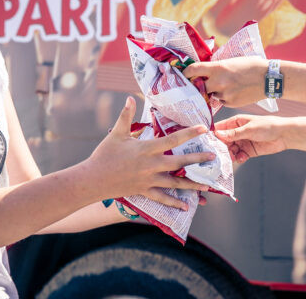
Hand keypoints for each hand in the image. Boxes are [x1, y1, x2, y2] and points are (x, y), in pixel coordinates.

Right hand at [88, 97, 214, 209]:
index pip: (172, 139)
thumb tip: (129, 97)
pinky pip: (162, 198)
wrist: (93, 180)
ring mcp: (149, 180)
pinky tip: (186, 207)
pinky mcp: (145, 191)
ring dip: (192, 184)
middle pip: (179, 162)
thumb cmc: (104, 155)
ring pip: (175, 182)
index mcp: (146, 149)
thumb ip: (125, 116)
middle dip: (197, 160)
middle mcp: (151, 165)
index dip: (189, 133)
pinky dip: (174, 203)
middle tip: (213, 157)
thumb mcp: (116, 134)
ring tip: (207, 185)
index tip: (204, 129)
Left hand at [183, 57, 267, 107]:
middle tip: (199, 83)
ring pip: (211, 94)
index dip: (186, 73)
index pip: (193, 70)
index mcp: (218, 67)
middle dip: (198, 85)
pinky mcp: (230, 102)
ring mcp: (224, 94)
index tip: (184, 74)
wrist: (268, 78)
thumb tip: (203, 69)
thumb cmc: (251, 65)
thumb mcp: (231, 60)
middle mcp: (218, 81)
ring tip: (226, 85)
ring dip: (213, 91)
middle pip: (199, 86)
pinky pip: (221, 100)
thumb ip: (216, 66)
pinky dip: (223, 97)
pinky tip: (234, 91)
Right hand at [214, 114, 287, 162]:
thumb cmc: (267, 126)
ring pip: (230, 150)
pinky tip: (242, 158)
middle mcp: (237, 132)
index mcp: (235, 122)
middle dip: (221, 148)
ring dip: (229, 154)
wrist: (285, 135)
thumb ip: (234, 133)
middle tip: (219, 154)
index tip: (207, 142)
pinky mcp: (248, 151)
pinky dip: (239, 158)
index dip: (213, 135)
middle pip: (223, 141)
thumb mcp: (249, 129)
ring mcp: (242, 142)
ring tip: (232, 157)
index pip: (220, 128)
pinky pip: (239, 156)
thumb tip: (218, 134)